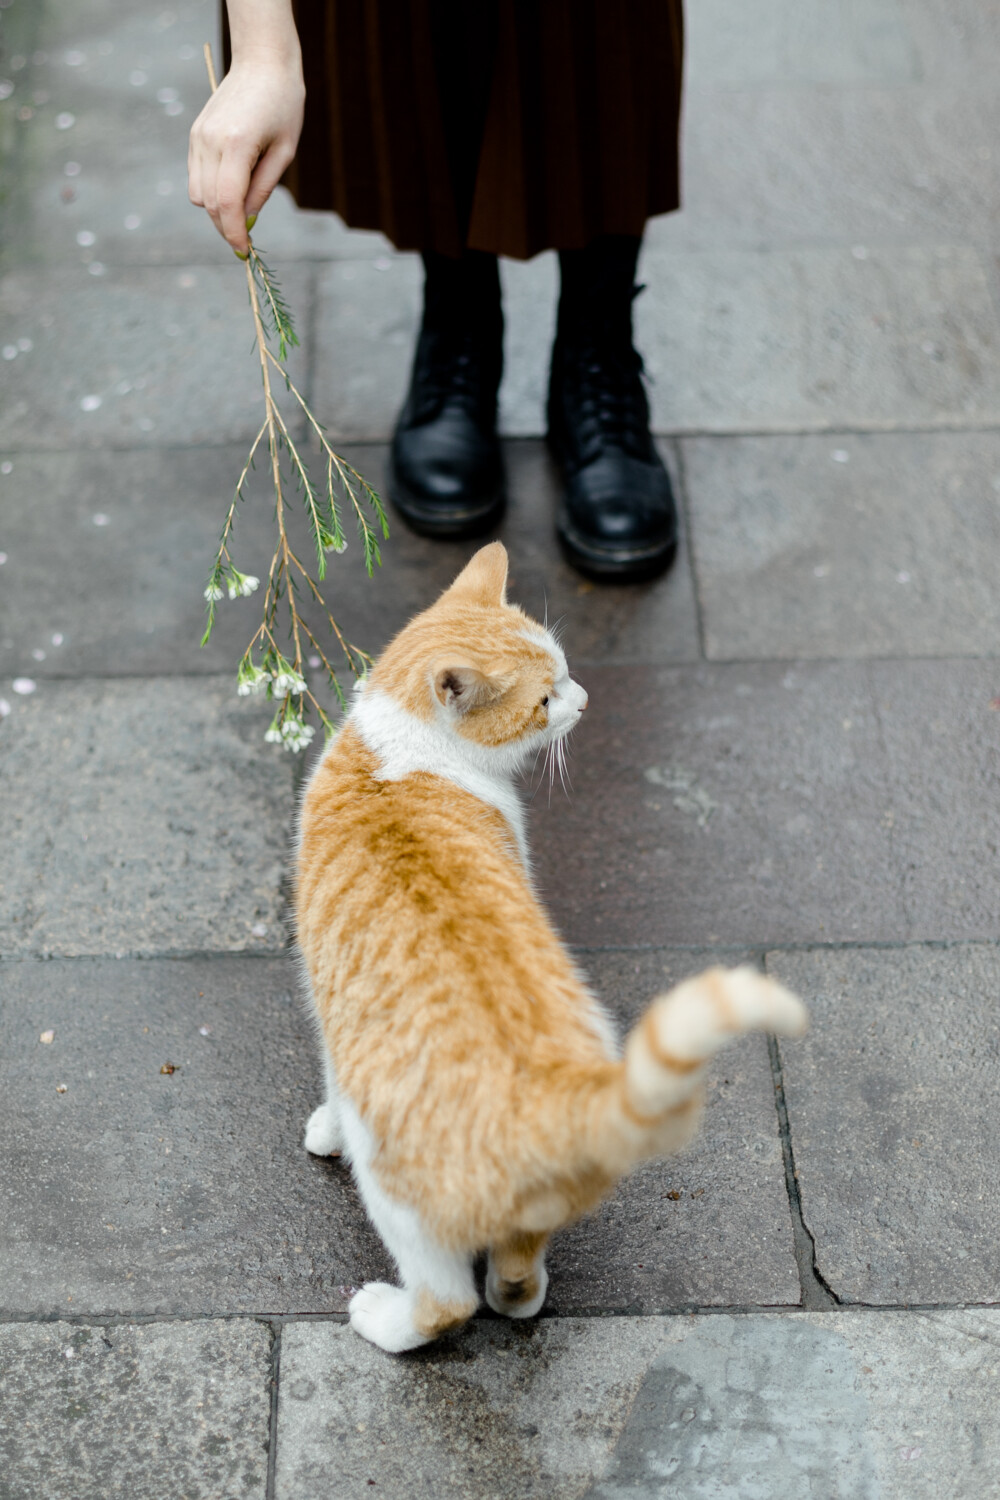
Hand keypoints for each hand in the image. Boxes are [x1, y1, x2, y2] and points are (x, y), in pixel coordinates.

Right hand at [188, 57, 304, 254]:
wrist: (261, 62)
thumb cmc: (283, 105)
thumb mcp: (284, 151)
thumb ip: (263, 188)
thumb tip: (246, 221)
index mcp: (237, 144)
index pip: (228, 203)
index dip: (235, 233)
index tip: (245, 252)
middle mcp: (210, 141)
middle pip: (210, 203)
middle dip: (226, 228)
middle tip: (245, 241)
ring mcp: (198, 137)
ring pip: (198, 194)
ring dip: (217, 210)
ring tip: (241, 210)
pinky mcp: (194, 135)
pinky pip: (196, 177)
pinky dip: (211, 191)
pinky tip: (232, 187)